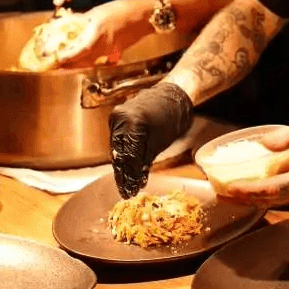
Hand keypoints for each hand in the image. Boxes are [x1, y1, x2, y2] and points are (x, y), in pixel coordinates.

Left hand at [55, 0, 154, 67]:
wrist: (145, 16)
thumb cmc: (123, 10)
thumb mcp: (98, 12)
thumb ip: (83, 20)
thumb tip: (68, 24)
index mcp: (96, 37)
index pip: (74, 54)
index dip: (61, 60)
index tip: (49, 63)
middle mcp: (102, 49)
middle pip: (79, 64)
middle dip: (64, 67)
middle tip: (51, 68)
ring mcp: (110, 53)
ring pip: (87, 63)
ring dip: (74, 66)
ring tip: (62, 66)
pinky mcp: (115, 53)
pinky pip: (97, 60)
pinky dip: (86, 61)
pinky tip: (82, 59)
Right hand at [108, 82, 192, 198]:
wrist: (172, 96)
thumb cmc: (172, 117)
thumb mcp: (160, 143)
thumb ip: (145, 161)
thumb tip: (137, 181)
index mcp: (133, 122)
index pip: (128, 156)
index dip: (130, 176)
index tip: (130, 191)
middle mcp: (120, 118)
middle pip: (119, 153)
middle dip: (123, 174)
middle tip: (126, 192)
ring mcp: (116, 116)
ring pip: (116, 147)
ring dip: (121, 166)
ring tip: (125, 184)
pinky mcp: (116, 117)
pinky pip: (117, 139)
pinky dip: (122, 153)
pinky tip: (125, 168)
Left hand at [218, 117, 288, 207]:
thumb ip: (287, 137)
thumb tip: (264, 143)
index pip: (272, 188)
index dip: (250, 190)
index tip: (230, 187)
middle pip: (267, 200)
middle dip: (241, 198)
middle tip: (217, 192)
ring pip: (269, 201)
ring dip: (246, 199)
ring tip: (223, 193)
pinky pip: (274, 197)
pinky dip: (256, 195)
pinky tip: (241, 190)